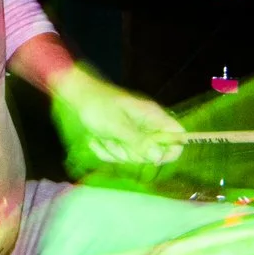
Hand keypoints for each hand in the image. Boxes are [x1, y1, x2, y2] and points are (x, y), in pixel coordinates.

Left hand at [50, 64, 184, 175]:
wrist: (76, 95)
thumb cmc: (97, 106)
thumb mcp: (117, 126)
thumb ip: (139, 142)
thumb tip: (159, 156)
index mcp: (152, 116)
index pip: (178, 134)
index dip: (171, 150)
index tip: (153, 159)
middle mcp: (146, 124)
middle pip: (153, 152)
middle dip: (133, 154)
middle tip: (116, 144)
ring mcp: (132, 132)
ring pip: (134, 155)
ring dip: (116, 152)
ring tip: (103, 139)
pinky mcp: (120, 138)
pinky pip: (118, 154)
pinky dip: (106, 150)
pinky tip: (95, 141)